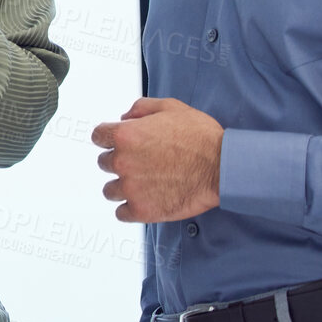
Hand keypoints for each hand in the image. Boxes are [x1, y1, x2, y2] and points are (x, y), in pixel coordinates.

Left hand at [92, 97, 222, 222]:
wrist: (223, 166)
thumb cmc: (201, 137)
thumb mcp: (170, 107)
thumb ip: (141, 108)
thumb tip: (124, 117)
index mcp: (125, 136)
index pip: (98, 137)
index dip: (108, 138)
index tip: (116, 143)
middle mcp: (123, 162)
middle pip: (104, 163)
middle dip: (119, 162)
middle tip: (140, 163)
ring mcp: (131, 188)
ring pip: (110, 191)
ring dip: (122, 187)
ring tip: (142, 184)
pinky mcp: (143, 210)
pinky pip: (121, 213)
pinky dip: (130, 209)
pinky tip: (144, 201)